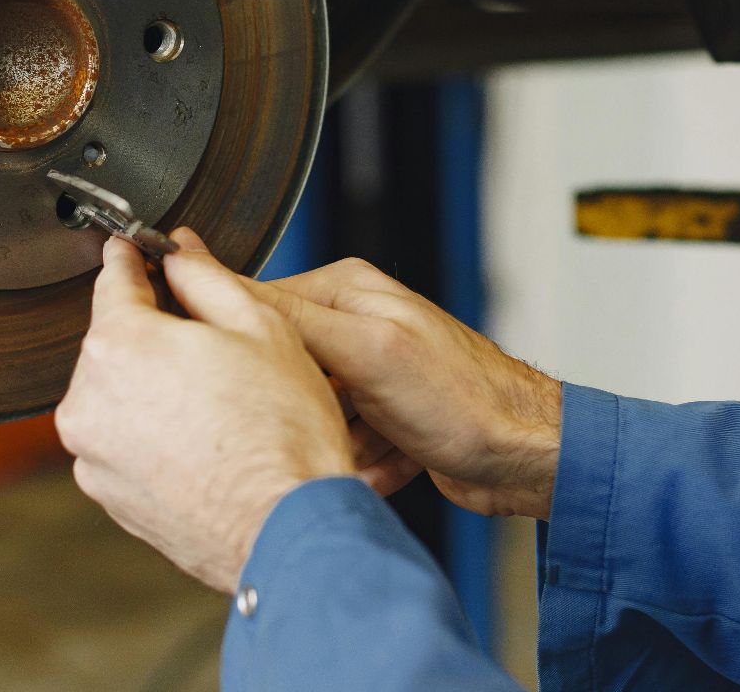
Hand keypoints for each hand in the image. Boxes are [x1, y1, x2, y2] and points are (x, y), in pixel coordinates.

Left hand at [56, 234, 352, 592]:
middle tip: (213, 345)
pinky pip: (124, 443)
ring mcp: (93, 455)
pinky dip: (153, 434)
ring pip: (118, 394)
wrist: (288, 530)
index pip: (113, 280)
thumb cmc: (284, 433)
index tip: (134, 248)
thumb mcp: (260, 326)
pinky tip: (204, 441)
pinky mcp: (109, 496)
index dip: (130, 257)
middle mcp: (88, 401)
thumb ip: (205, 278)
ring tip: (217, 404)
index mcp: (119, 345)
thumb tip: (179, 251)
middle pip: (115, 342)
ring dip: (153, 387)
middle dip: (154, 334)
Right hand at [251, 258, 562, 519]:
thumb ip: (291, 316)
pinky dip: (362, 465)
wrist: (526, 458)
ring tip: (368, 453)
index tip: (237, 390)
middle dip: (301, 413)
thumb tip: (213, 272)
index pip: (258, 307)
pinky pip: (342, 447)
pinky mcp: (381, 418)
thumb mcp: (366, 350)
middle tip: (325, 430)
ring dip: (334, 446)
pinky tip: (393, 466)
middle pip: (283, 373)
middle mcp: (353, 325)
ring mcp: (368, 374)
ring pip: (310, 418)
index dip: (243, 352)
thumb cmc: (465, 399)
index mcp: (344, 290)